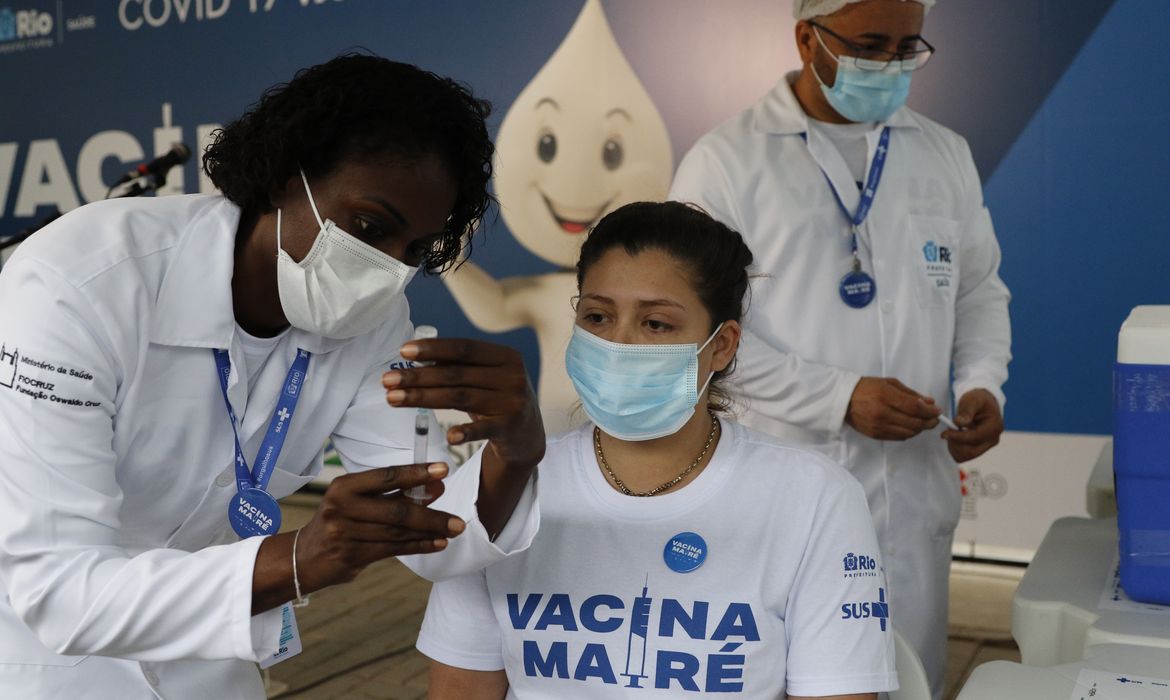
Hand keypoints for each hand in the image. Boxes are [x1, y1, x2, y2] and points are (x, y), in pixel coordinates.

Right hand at [294, 463, 463, 590]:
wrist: (306, 556)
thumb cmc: (341, 520)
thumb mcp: (358, 500)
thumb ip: (393, 494)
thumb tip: (436, 488)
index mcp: (345, 486)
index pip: (387, 476)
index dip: (417, 473)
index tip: (444, 470)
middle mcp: (343, 507)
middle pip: (396, 511)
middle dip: (431, 515)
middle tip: (458, 520)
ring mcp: (345, 533)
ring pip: (397, 533)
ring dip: (429, 533)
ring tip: (453, 530)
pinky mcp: (351, 556)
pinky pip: (393, 550)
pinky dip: (418, 546)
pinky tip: (438, 544)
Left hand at [383, 338, 545, 471]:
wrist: (527, 435)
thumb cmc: (496, 399)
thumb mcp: (485, 377)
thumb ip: (458, 366)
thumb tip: (414, 356)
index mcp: (505, 356)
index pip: (464, 348)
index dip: (433, 348)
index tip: (403, 351)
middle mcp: (512, 376)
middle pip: (456, 374)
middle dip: (418, 376)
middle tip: (387, 380)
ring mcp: (513, 402)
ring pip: (460, 398)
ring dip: (423, 398)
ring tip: (393, 399)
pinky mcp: (511, 427)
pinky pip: (484, 429)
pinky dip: (466, 432)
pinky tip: (448, 437)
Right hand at [846, 376, 941, 439]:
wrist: (844, 399)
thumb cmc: (867, 387)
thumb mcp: (890, 383)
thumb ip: (911, 394)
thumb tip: (930, 402)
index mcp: (885, 396)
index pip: (915, 408)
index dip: (930, 411)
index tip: (937, 410)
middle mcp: (882, 413)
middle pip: (914, 423)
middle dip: (929, 422)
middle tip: (935, 418)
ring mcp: (878, 426)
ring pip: (909, 433)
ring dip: (920, 428)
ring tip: (923, 422)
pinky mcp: (875, 435)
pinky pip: (899, 437)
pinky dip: (908, 433)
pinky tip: (910, 426)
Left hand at [942, 389, 1003, 462]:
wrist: (982, 403)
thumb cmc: (978, 400)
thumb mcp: (972, 399)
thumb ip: (966, 410)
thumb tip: (959, 422)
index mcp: (994, 427)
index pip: (975, 438)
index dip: (958, 437)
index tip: (944, 433)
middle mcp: (993, 439)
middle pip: (971, 451)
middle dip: (955, 443)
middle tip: (946, 433)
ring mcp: (986, 446)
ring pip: (967, 456)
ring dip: (954, 447)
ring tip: (950, 433)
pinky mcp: (979, 449)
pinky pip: (964, 456)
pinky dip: (955, 449)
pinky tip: (953, 438)